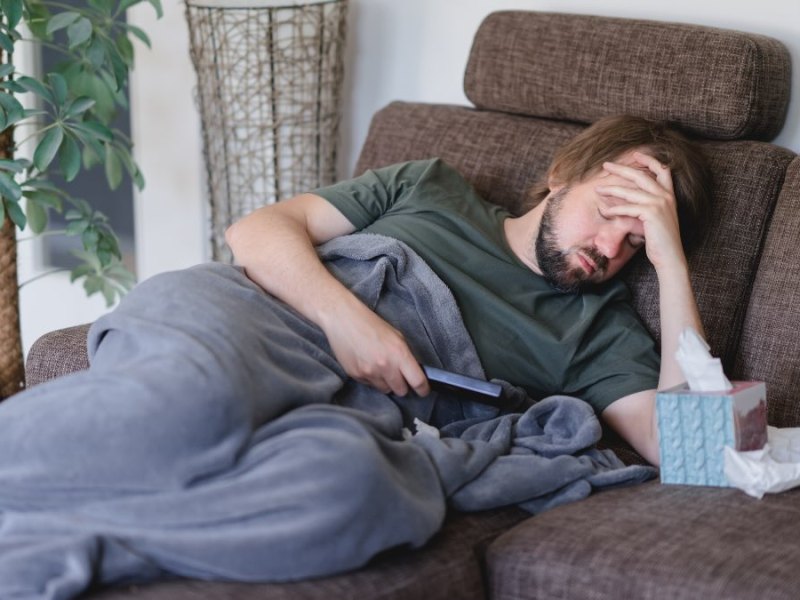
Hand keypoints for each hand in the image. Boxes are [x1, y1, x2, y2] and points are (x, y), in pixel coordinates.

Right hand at [321, 299, 429, 396]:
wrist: (343, 319)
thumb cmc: (370, 324)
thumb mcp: (396, 336)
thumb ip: (405, 355)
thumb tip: (413, 371)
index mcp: (399, 353)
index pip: (417, 381)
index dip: (423, 389)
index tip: (423, 390)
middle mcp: (385, 366)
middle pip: (401, 391)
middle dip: (402, 385)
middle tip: (399, 376)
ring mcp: (369, 372)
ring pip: (385, 389)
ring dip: (386, 382)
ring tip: (379, 366)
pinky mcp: (356, 375)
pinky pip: (370, 385)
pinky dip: (371, 378)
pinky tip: (367, 363)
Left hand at [595, 151, 686, 273]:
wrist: (670, 256)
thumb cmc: (660, 240)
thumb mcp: (657, 218)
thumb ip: (648, 205)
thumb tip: (630, 198)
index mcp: (670, 195)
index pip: (663, 170)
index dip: (649, 160)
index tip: (635, 154)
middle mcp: (666, 196)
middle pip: (641, 175)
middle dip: (621, 168)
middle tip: (606, 165)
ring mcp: (659, 203)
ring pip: (630, 191)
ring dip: (611, 189)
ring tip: (598, 189)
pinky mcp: (651, 213)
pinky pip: (627, 208)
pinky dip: (614, 209)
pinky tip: (605, 211)